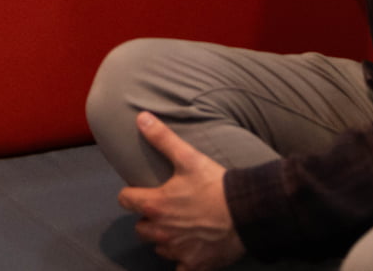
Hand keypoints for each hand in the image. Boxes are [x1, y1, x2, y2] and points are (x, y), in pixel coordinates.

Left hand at [117, 112, 244, 270]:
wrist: (247, 213)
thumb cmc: (216, 185)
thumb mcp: (188, 157)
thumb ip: (162, 138)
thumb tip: (141, 117)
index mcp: (155, 204)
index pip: (125, 200)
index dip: (132, 194)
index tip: (142, 190)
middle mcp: (161, 231)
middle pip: (141, 227)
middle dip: (149, 218)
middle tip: (165, 209)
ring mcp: (177, 250)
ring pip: (158, 248)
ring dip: (164, 239)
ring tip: (179, 227)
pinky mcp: (195, 264)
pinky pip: (179, 269)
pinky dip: (182, 262)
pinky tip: (190, 252)